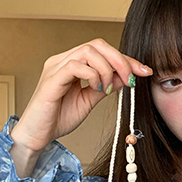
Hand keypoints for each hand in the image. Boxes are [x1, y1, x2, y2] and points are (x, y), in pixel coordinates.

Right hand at [10, 39, 152, 154]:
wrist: (37, 137)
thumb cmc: (58, 119)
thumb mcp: (89, 100)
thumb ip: (105, 86)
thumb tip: (124, 76)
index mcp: (71, 63)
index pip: (102, 51)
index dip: (125, 59)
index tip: (143, 71)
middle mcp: (62, 60)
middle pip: (96, 44)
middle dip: (120, 60)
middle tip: (131, 78)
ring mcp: (55, 67)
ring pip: (88, 51)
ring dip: (106, 69)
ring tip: (107, 89)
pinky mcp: (51, 80)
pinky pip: (75, 65)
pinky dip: (92, 75)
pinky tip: (96, 89)